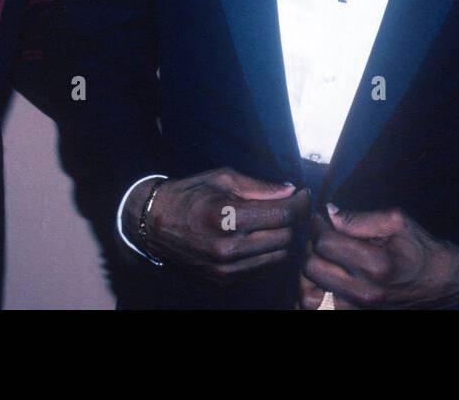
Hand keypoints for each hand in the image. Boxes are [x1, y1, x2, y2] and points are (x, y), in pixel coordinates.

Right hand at [125, 168, 310, 282]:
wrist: (155, 223)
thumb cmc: (192, 194)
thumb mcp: (223, 178)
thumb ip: (259, 187)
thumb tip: (291, 191)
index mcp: (228, 217)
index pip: (282, 215)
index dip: (299, 203)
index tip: (303, 194)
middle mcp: (228, 247)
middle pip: (285, 237)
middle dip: (293, 221)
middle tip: (291, 206)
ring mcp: (226, 267)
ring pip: (277, 256)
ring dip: (283, 238)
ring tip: (278, 222)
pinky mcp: (224, 279)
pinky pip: (262, 267)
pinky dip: (268, 253)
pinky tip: (262, 237)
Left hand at [299, 205, 458, 308]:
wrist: (441, 283)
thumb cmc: (418, 248)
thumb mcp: (396, 222)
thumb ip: (359, 218)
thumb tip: (329, 213)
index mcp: (376, 264)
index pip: (325, 243)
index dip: (318, 226)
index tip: (321, 219)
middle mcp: (365, 292)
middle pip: (311, 268)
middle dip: (312, 247)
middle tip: (322, 237)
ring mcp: (360, 310)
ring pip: (312, 288)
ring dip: (314, 269)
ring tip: (327, 256)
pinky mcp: (357, 317)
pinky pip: (323, 303)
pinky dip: (321, 288)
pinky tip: (333, 274)